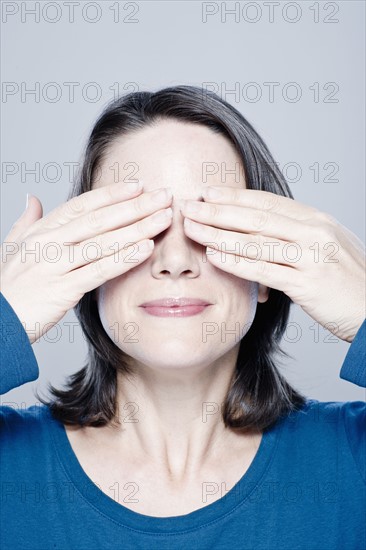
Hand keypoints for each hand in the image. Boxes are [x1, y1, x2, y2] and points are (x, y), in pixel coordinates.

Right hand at [0, 182, 172, 343]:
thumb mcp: (12, 249)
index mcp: (41, 231)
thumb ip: (26, 222)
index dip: (111, 194)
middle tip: (164, 195)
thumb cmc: (8, 288)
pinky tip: (146, 248)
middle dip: (135, 206)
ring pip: (103, 241)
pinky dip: (124, 258)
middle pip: (99, 219)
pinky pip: (99, 270)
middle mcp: (48, 243)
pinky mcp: (62, 290)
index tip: (138, 185)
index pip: (82, 205)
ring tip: (163, 218)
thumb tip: (32, 197)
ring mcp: (55, 265)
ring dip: (138, 228)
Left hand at [180, 186, 365, 342]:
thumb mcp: (326, 247)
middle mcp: (314, 233)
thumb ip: (298, 235)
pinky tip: (215, 256)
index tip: (208, 193)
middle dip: (218, 211)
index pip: (268, 203)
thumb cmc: (349, 281)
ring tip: (192, 229)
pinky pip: (266, 270)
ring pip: (256, 241)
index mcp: (317, 220)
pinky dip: (238, 262)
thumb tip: (264, 230)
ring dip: (219, 234)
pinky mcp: (308, 284)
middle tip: (189, 206)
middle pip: (257, 218)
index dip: (235, 197)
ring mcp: (312, 257)